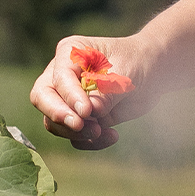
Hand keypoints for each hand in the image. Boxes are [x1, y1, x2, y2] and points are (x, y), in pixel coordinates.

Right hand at [30, 35, 149, 149]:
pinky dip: (89, 141)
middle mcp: (61, 75)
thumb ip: (105, 93)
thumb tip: (90, 112)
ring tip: (103, 132)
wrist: (152, 72)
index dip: (70, 96)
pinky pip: (73, 136)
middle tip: (80, 126)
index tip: (86, 111)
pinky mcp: (78, 118)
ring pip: (54, 121)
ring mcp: (67, 98)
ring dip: (76, 132)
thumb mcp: (124, 75)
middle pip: (42, 98)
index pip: (59, 78)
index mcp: (70, 54)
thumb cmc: (137, 63)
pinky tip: (111, 136)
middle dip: (59, 115)